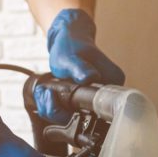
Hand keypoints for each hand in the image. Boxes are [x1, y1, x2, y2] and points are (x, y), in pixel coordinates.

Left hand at [34, 8, 123, 122]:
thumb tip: (90, 78)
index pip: (93, 112)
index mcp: (113, 83)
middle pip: (83, 118)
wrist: (69, 38)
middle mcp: (111, 94)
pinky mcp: (89, 100)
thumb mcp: (70, 57)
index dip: (68, 111)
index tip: (50, 95)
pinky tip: (49, 94)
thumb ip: (79, 68)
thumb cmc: (71, 46)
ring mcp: (100, 98)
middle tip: (44, 93)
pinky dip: (58, 106)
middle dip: (58, 111)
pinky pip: (73, 112)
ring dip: (55, 108)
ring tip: (45, 92)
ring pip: (76, 117)